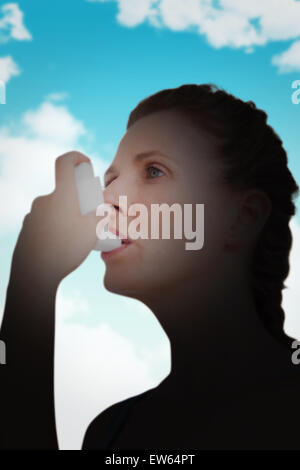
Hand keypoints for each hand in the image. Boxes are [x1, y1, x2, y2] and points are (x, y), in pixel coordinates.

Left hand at [10, 151, 101, 284]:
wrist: (35, 273)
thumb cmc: (66, 250)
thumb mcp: (93, 232)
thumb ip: (99, 216)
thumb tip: (100, 210)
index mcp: (62, 195)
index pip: (64, 161)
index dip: (76, 156)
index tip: (86, 164)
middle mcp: (44, 200)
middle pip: (64, 191)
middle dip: (78, 201)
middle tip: (87, 218)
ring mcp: (33, 214)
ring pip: (55, 208)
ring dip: (66, 216)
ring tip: (75, 238)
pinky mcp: (27, 227)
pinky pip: (45, 221)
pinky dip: (54, 227)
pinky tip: (60, 246)